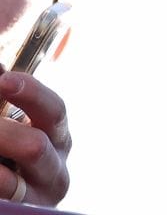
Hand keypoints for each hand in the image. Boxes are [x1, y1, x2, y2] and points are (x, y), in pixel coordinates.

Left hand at [0, 72, 70, 205]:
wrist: (8, 192)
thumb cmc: (9, 153)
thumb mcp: (13, 124)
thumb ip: (7, 97)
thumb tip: (0, 70)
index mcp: (56, 137)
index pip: (54, 110)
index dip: (30, 93)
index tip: (4, 81)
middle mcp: (55, 168)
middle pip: (35, 147)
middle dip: (1, 133)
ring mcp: (38, 196)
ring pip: (11, 182)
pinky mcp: (22, 213)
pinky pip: (3, 199)